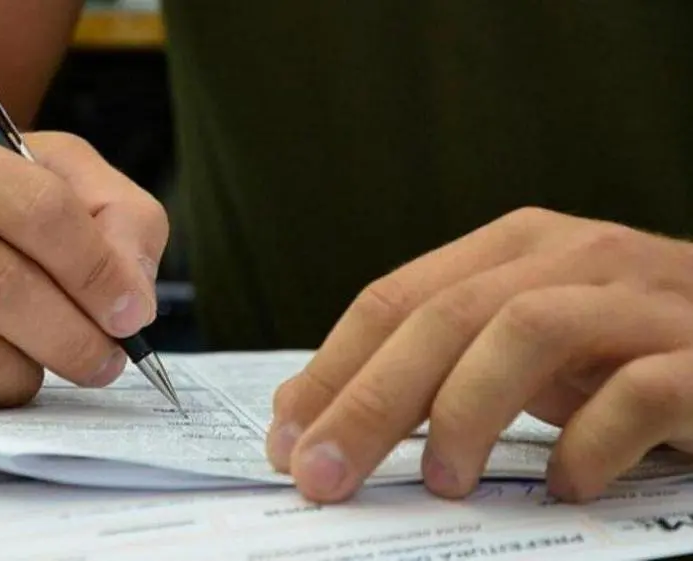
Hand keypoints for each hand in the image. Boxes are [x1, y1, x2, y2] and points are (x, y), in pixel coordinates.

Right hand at [0, 113, 166, 410]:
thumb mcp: (49, 179)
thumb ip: (116, 219)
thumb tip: (131, 300)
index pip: (39, 211)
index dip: (99, 273)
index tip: (131, 315)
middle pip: (2, 287)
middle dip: (75, 339)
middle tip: (104, 363)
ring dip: (22, 374)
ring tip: (27, 360)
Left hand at [266, 207, 692, 502]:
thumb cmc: (621, 349)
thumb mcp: (517, 346)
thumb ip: (431, 364)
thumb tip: (312, 413)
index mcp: (512, 248)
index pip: (393, 299)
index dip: (330, 370)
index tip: (285, 441)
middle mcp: (571, 256)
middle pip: (443, 317)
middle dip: (367, 400)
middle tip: (323, 476)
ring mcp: (640, 298)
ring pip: (527, 330)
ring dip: (467, 410)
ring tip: (441, 482)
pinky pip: (638, 392)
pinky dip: (589, 443)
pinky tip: (566, 486)